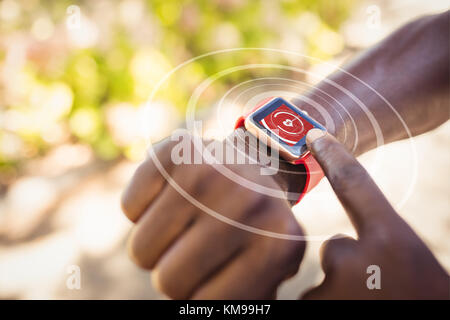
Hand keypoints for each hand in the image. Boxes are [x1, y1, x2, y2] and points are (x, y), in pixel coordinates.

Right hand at [121, 131, 304, 298]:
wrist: (256, 163)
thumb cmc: (255, 224)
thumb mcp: (266, 267)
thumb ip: (242, 296)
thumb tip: (200, 304)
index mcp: (277, 245)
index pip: (206, 304)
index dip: (198, 298)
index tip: (209, 278)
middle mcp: (247, 203)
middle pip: (168, 281)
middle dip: (173, 275)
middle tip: (192, 252)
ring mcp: (209, 172)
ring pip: (141, 248)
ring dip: (155, 246)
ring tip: (184, 225)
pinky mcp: (175, 151)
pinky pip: (130, 208)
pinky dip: (142, 210)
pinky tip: (172, 196)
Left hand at [302, 129, 449, 298]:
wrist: (431, 319)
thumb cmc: (426, 294)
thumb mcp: (408, 261)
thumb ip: (372, 243)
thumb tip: (331, 241)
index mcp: (391, 239)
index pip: (354, 184)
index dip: (334, 156)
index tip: (315, 135)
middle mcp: (356, 259)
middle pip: (335, 251)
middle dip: (350, 267)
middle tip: (380, 290)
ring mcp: (331, 291)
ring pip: (322, 283)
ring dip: (339, 295)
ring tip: (370, 303)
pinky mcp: (314, 309)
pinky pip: (308, 303)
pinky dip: (327, 306)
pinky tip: (359, 304)